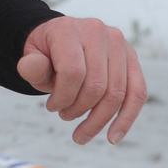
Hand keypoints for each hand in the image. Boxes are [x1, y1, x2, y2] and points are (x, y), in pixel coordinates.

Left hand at [17, 16, 145, 144]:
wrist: (63, 39)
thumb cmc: (48, 54)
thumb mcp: (32, 57)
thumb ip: (31, 66)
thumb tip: (29, 67)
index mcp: (70, 30)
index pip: (73, 72)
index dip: (62, 98)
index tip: (51, 107)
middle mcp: (99, 33)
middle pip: (97, 85)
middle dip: (79, 110)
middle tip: (65, 116)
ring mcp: (119, 45)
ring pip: (117, 94)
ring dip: (98, 121)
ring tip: (81, 134)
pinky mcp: (132, 59)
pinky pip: (137, 93)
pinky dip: (126, 118)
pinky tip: (113, 137)